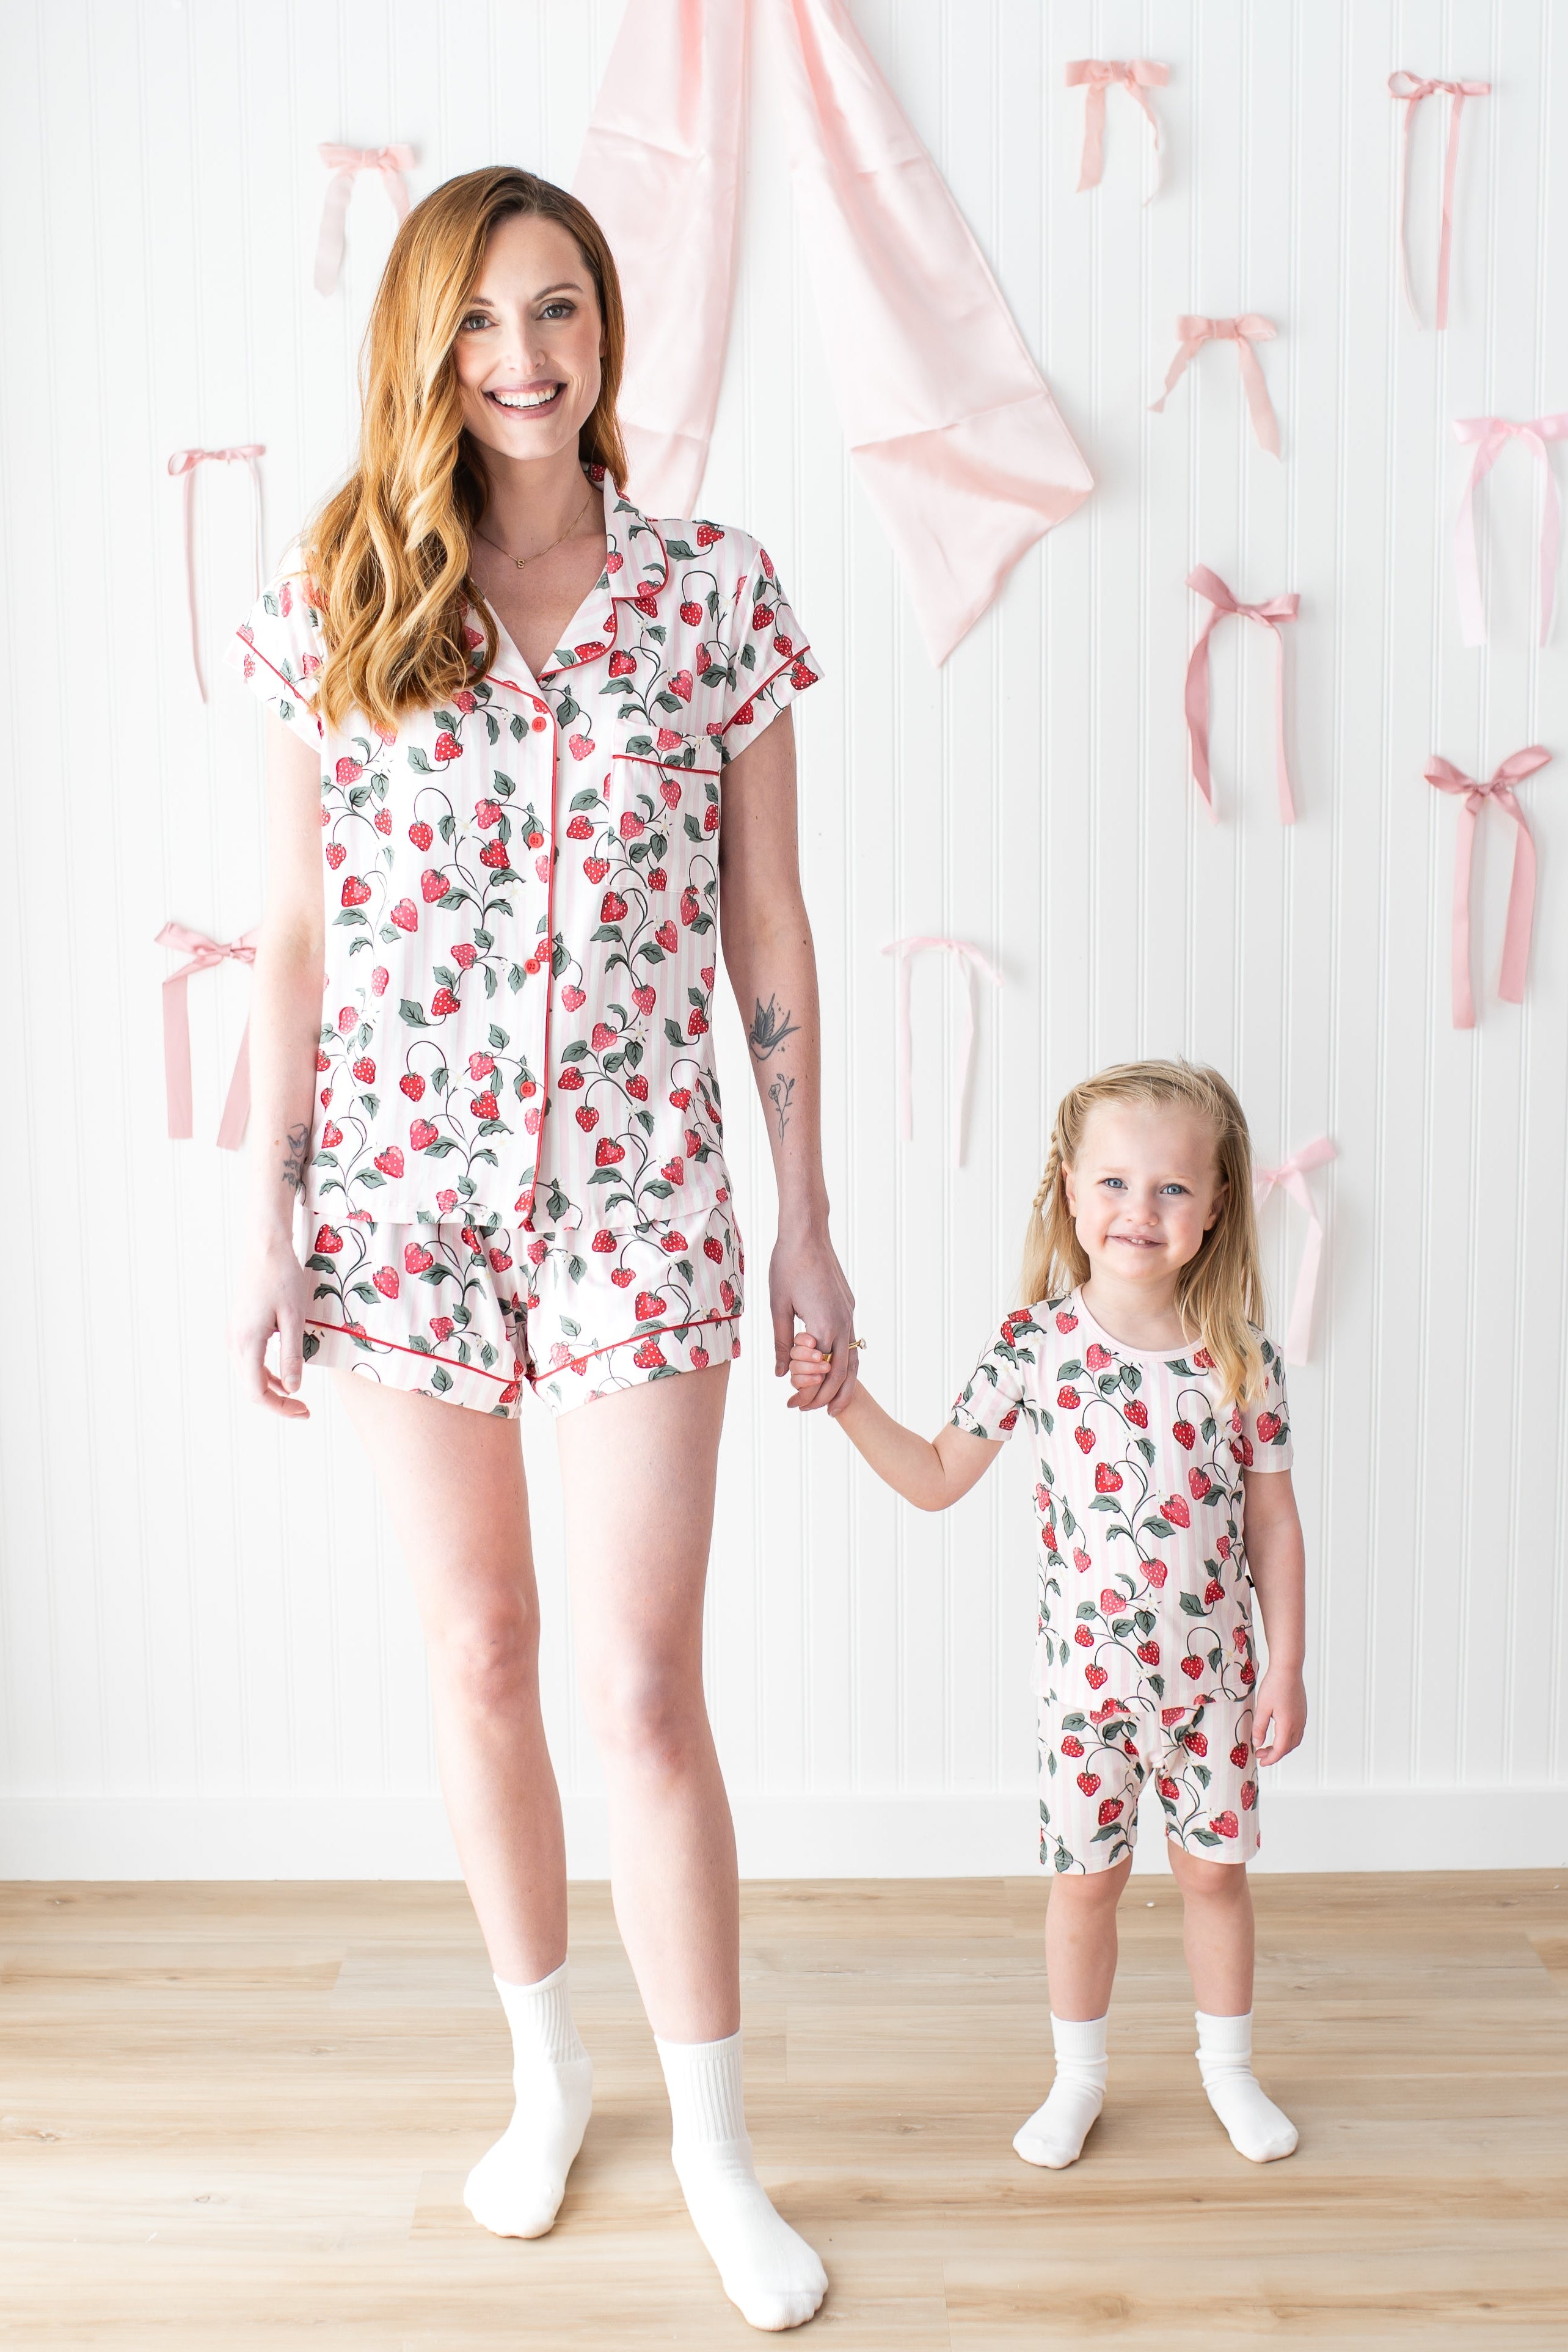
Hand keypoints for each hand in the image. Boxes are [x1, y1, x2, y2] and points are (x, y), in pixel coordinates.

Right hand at [229, 1228, 312, 1419]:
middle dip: (277, 1402)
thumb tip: (294, 1388)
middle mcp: (235, 1342)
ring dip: (271, 1388)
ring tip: (297, 1393)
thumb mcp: (295, 1318)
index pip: (256, 1393)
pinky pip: (249, 1359)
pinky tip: (285, 1371)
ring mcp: (234, 1334)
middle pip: (251, 1387)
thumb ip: (292, 1355)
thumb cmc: (283, 1278)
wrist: (265, 1248)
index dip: (280, 1408)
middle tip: (304, 1409)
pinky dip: (266, 1372)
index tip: (304, 1411)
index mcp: (247, 1343)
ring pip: (249, 1374)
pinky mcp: (239, 1326)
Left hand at [770, 1225, 856, 1412]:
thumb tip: (781, 1374)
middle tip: (812, 1412)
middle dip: (829, 1397)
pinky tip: (832, 1370)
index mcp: (824, 1325)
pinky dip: (843, 1363)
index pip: (821, 1372)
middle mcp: (843, 1323)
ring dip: (843, 1385)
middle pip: (843, 1373)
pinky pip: (850, 1343)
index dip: (808, 1392)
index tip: (793, 1403)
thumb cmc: (787, 1266)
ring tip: (833, 1406)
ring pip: (853, 1360)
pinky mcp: (848, 1307)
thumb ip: (781, 1344)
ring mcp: (849, 1315)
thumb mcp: (777, 1308)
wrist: (808, 1233)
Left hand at [1253, 1666, 1306, 1766]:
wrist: (1288, 1668)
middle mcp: (1298, 1724)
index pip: (1280, 1750)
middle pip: (1288, 1748)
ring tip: (1268, 1746)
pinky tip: (1277, 1734)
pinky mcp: (1302, 1713)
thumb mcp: (1262, 1707)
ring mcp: (1302, 1718)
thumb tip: (1257, 1743)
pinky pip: (1297, 1732)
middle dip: (1274, 1754)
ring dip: (1282, 1747)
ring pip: (1294, 1741)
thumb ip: (1259, 1727)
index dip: (1270, 1758)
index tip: (1261, 1761)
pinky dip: (1287, 1739)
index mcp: (1288, 1725)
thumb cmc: (1274, 1685)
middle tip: (1260, 1754)